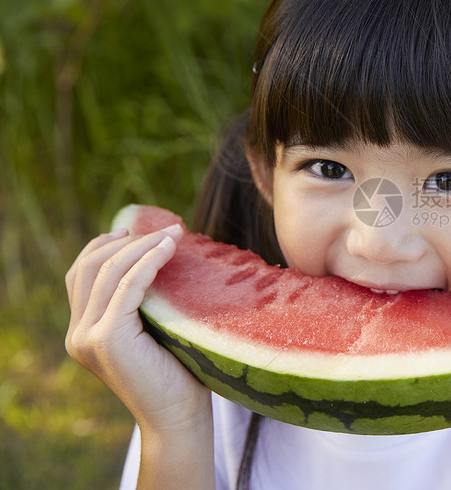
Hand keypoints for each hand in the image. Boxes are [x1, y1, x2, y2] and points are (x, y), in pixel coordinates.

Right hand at [65, 226, 211, 433]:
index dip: (105, 245)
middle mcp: (77, 334)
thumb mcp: (152, 329)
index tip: (137, 230)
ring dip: (142, 246)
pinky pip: (127, 286)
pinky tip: (169, 249)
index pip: (80, 274)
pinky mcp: (108, 338)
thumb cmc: (177, 373)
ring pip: (107, 271)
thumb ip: (141, 301)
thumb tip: (156, 252)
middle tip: (165, 229)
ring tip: (174, 233)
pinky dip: (148, 261)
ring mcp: (87, 337)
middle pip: (90, 267)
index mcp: (82, 331)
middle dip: (127, 241)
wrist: (179, 415)